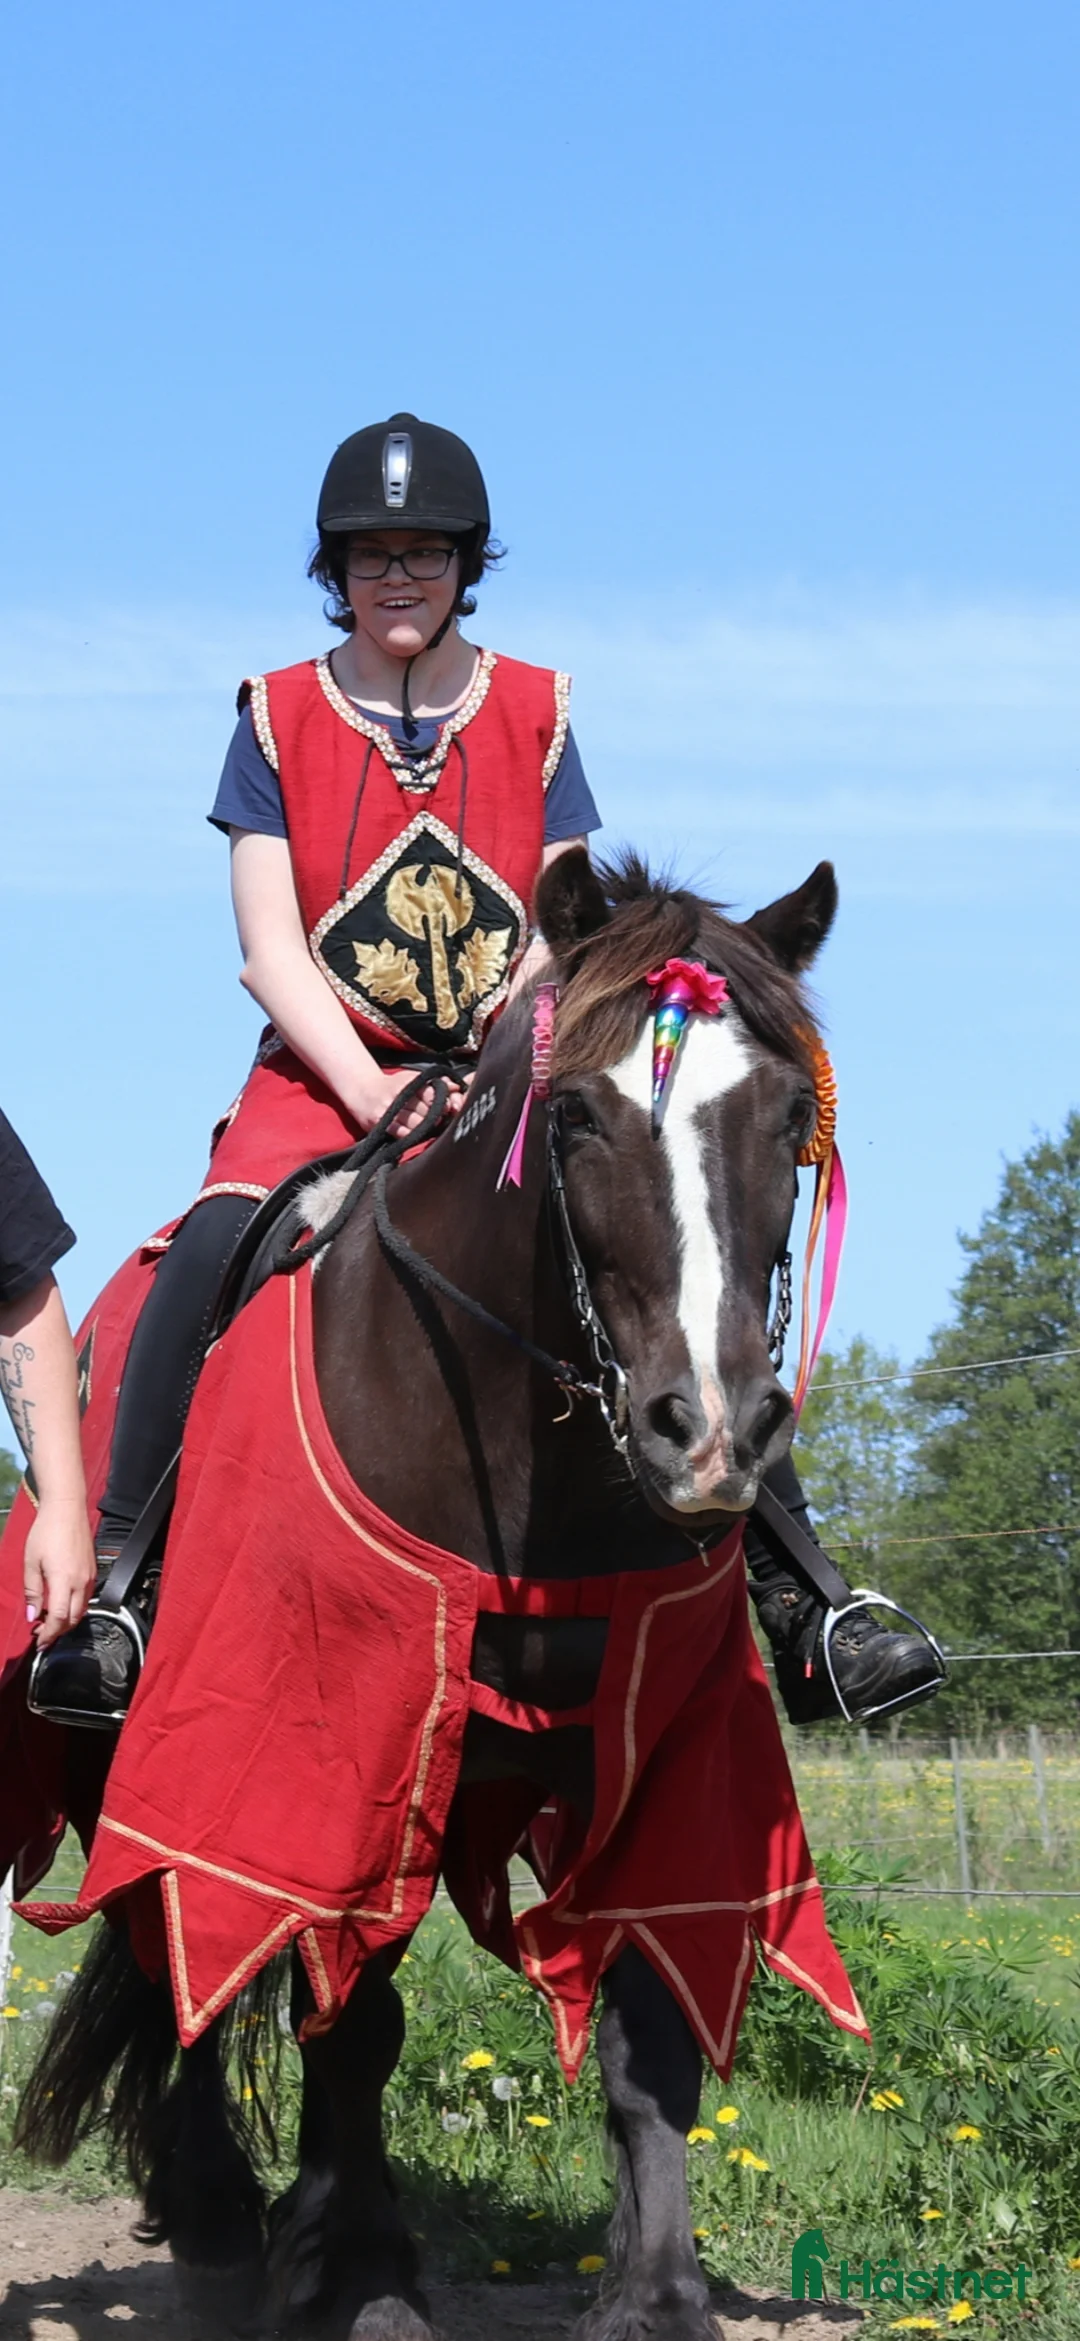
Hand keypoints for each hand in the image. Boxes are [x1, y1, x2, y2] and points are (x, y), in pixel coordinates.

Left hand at [24, 1495, 95, 1646]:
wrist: (67, 1510)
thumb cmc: (45, 1533)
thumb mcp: (30, 1562)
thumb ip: (32, 1591)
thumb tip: (31, 1616)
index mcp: (64, 1581)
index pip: (58, 1618)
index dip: (48, 1634)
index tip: (39, 1642)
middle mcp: (81, 1582)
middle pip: (72, 1619)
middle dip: (57, 1632)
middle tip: (41, 1635)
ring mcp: (89, 1578)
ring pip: (81, 1611)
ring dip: (66, 1622)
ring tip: (49, 1622)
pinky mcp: (92, 1572)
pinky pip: (86, 1599)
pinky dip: (74, 1609)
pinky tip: (61, 1605)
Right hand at [354, 1067, 455, 1138]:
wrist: (361, 1090)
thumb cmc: (392, 1085)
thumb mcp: (412, 1079)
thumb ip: (435, 1083)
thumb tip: (456, 1087)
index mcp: (409, 1082)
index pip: (432, 1094)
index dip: (442, 1103)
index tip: (447, 1108)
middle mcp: (399, 1095)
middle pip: (427, 1112)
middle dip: (435, 1117)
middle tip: (437, 1119)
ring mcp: (389, 1110)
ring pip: (416, 1124)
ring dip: (425, 1128)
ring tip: (426, 1127)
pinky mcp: (380, 1123)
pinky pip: (402, 1134)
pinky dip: (412, 1135)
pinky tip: (414, 1133)